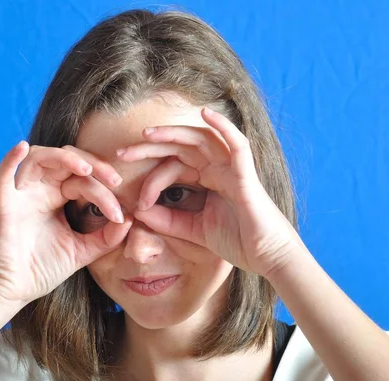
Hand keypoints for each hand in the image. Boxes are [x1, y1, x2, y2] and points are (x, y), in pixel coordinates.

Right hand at [0, 141, 132, 306]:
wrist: (13, 292)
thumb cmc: (43, 269)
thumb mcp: (83, 251)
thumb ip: (106, 236)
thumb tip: (130, 218)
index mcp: (57, 198)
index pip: (83, 180)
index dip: (105, 192)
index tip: (121, 215)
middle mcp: (40, 190)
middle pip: (66, 161)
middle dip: (93, 165)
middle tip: (114, 181)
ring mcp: (21, 195)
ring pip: (40, 158)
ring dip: (64, 157)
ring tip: (86, 169)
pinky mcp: (4, 205)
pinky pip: (2, 175)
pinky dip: (11, 158)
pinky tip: (22, 147)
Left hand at [116, 107, 304, 277]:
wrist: (266, 258)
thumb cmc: (237, 242)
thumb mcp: (193, 230)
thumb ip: (167, 220)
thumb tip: (138, 212)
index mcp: (207, 179)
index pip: (172, 166)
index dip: (150, 180)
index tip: (135, 203)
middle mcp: (218, 168)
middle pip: (180, 147)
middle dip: (150, 147)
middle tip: (122, 153)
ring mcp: (232, 168)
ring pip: (200, 139)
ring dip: (174, 133)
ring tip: (147, 134)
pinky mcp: (246, 174)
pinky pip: (237, 144)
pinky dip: (223, 126)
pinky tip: (205, 113)